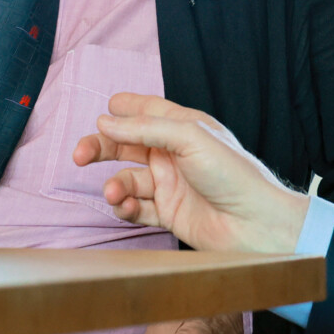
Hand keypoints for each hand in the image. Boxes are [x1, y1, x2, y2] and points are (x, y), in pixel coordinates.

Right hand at [73, 93, 309, 253]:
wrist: (255, 224)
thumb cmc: (233, 174)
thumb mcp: (189, 137)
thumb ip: (146, 128)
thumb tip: (106, 121)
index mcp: (184, 127)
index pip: (147, 111)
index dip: (123, 109)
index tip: (103, 111)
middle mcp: (175, 154)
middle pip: (127, 145)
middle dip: (101, 148)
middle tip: (78, 155)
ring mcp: (171, 185)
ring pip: (128, 179)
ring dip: (115, 185)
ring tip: (114, 193)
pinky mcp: (169, 213)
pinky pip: (136, 207)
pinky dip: (125, 207)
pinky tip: (125, 207)